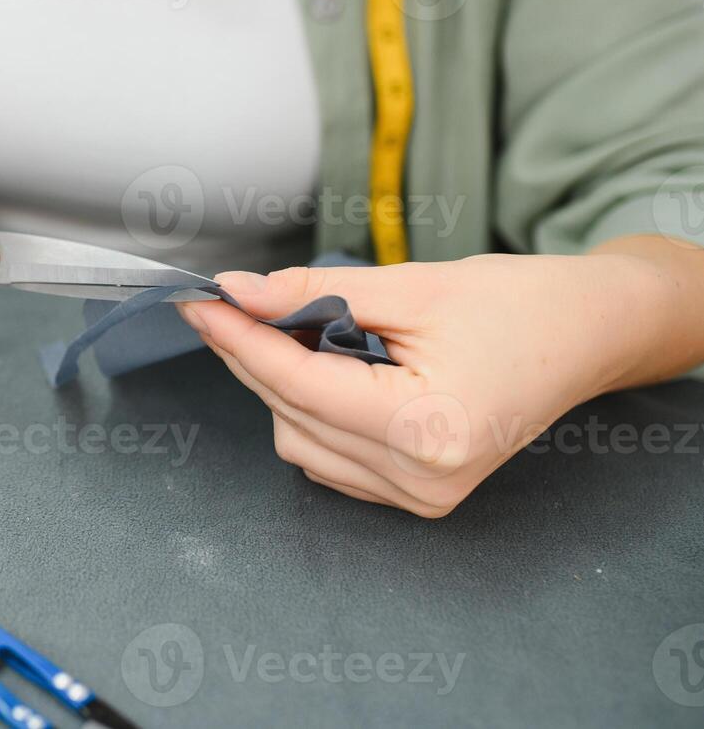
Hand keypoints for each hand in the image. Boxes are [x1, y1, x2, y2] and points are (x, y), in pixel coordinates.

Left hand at [177, 251, 684, 516]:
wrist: (585, 335)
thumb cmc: (515, 305)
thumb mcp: (410, 286)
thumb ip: (313, 294)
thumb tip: (237, 292)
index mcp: (427, 427)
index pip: (298, 382)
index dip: (239, 338)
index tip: (199, 301)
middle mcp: (421, 478)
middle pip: (291, 413)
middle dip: (254, 355)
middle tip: (233, 302)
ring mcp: (420, 498)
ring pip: (298, 442)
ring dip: (283, 385)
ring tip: (311, 332)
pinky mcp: (417, 498)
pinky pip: (328, 459)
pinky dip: (311, 413)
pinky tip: (332, 370)